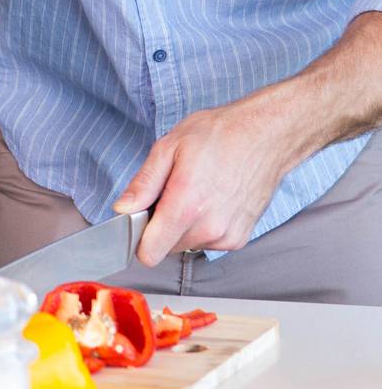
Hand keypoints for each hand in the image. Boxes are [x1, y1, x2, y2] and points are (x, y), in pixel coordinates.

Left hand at [112, 97, 297, 264]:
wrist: (265, 136)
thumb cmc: (220, 135)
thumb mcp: (169, 147)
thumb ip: (143, 184)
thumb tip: (123, 209)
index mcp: (186, 206)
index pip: (149, 253)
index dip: (138, 238)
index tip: (141, 220)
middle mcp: (208, 227)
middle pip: (166, 247)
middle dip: (162, 225)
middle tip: (172, 193)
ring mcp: (227, 236)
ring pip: (187, 244)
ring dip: (184, 226)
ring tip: (196, 192)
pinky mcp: (239, 238)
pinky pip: (208, 242)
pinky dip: (204, 226)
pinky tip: (212, 200)